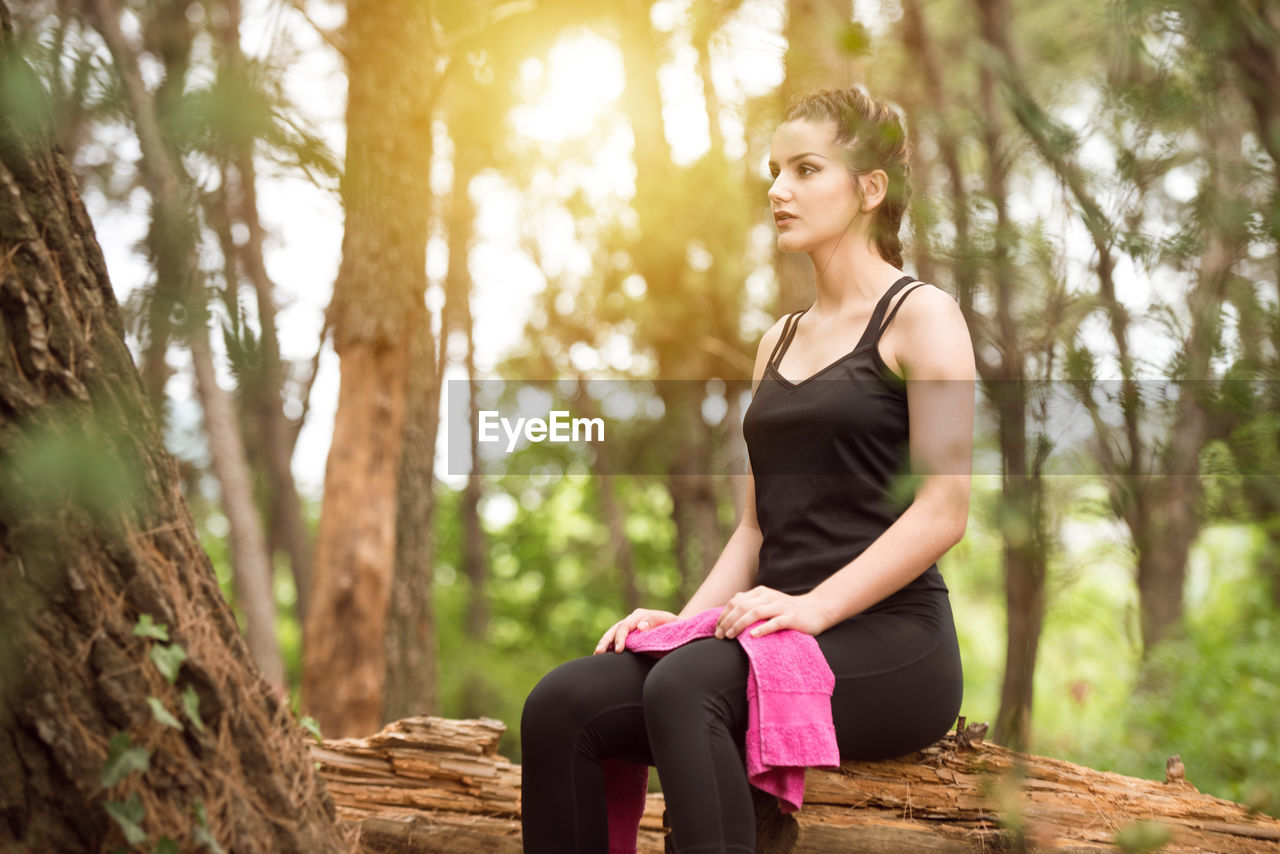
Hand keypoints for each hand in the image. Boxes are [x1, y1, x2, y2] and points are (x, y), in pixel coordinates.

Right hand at [595, 608, 679, 653]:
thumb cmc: (676, 626)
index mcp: (640, 615)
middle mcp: (632, 619)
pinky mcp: (630, 635)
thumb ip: (655, 621)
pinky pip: (616, 639)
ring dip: (604, 643)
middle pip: (614, 629)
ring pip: (612, 633)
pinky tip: (603, 655)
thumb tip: (640, 626)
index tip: (618, 650)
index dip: (619, 638)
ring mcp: (630, 627)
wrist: (679, 627)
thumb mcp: (669, 621)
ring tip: (596, 654)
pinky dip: (609, 646)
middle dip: (606, 641)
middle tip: (599, 653)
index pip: (624, 626)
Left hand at [714, 586, 829, 639]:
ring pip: (755, 613)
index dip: (724, 615)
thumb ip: (750, 602)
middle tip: (720, 636)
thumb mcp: (767, 602)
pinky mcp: (791, 617)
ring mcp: (780, 606)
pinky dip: (762, 628)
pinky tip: (753, 636)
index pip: (736, 602)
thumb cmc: (787, 609)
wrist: (816, 609)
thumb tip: (730, 607)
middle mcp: (768, 597)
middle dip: (728, 621)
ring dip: (740, 624)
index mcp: (760, 592)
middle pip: (742, 606)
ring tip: (731, 635)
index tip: (716, 630)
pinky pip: (775, 622)